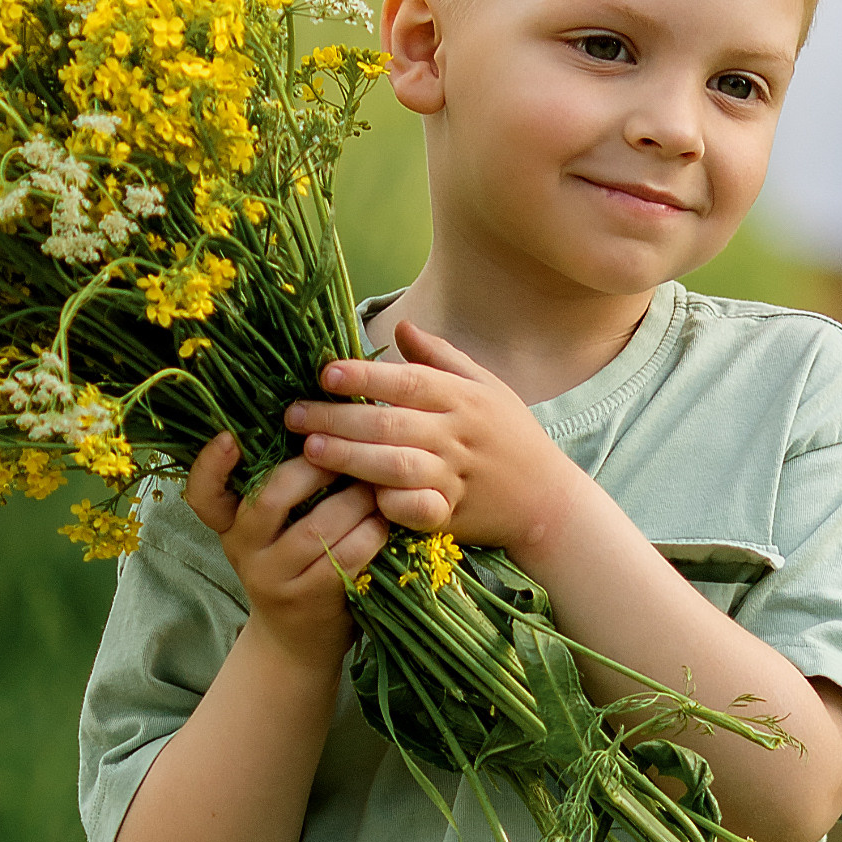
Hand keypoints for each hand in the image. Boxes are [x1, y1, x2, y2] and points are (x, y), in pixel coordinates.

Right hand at [184, 433, 386, 669]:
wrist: (298, 642)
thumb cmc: (294, 566)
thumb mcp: (272, 532)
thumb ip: (280, 490)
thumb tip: (318, 424)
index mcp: (229, 524)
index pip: (203, 494)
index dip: (210, 465)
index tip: (230, 437)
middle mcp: (243, 550)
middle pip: (271, 497)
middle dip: (314, 468)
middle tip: (346, 450)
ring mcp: (273, 578)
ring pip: (316, 526)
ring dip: (354, 499)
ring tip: (376, 484)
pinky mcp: (309, 600)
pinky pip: (345, 556)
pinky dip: (370, 533)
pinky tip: (384, 520)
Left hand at [284, 322, 590, 566]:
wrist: (548, 499)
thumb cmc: (510, 436)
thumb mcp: (486, 387)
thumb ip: (441, 358)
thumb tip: (400, 326)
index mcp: (462, 399)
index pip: (408, 382)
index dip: (366, 377)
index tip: (326, 372)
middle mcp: (458, 435)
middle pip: (392, 424)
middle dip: (339, 419)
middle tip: (293, 415)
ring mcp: (454, 477)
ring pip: (397, 467)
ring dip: (351, 459)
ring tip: (309, 451)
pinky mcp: (451, 516)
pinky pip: (417, 511)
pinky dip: (390, 505)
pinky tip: (357, 499)